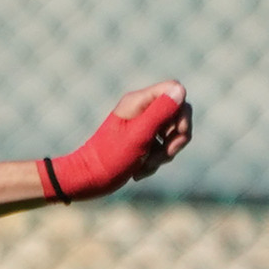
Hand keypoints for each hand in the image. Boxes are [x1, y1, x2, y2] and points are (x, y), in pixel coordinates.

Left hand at [46, 80, 190, 200]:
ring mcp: (141, 126)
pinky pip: (162, 147)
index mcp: (138, 101)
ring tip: (145, 165)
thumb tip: (180, 89)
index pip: (174, 90)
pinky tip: (139, 171)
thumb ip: (160, 112)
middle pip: (178, 114)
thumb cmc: (110, 158)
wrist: (87, 180)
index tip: (176, 131)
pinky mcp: (141, 142)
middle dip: (176, 138)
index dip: (181, 111)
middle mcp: (141, 110)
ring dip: (164, 154)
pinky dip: (155, 161)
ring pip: (172, 133)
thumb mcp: (139, 135)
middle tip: (165, 154)